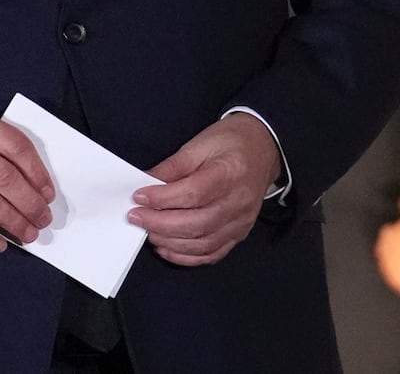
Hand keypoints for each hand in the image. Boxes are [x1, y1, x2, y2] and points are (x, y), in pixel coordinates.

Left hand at [128, 113, 281, 265]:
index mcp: (231, 173)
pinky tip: (167, 247)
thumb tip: (145, 183)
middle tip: (136, 217)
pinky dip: (186, 256)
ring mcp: (241, 221)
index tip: (139, 197)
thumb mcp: (198, 144)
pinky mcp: (238, 234)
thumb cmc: (230, 143)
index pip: (194, 193)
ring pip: (203, 243)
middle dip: (161, 223)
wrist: (262, 149)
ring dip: (170, 241)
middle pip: (198, 223)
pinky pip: (212, 253)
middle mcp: (239, 202)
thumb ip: (172, 167)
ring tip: (148, 231)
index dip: (163, 197)